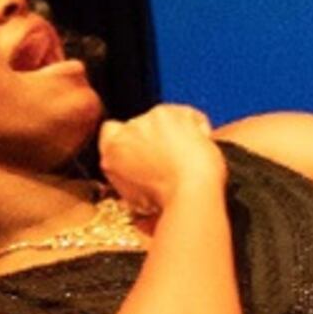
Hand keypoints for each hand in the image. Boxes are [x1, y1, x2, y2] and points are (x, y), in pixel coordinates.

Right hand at [96, 104, 220, 220]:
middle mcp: (126, 131)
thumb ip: (131, 179)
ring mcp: (148, 119)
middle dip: (157, 140)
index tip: (146, 150)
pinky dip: (199, 129)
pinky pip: (190, 116)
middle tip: (174, 161)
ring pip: (165, 120)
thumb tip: (140, 181)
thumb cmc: (168, 201)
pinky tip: (201, 149)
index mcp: (112, 151)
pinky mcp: (174, 113)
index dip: (131, 140)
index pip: (111, 132)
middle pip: (141, 127)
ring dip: (177, 134)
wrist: (190, 191)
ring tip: (188, 158)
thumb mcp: (137, 197)